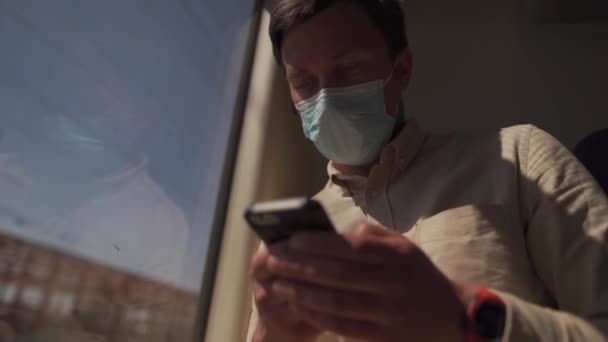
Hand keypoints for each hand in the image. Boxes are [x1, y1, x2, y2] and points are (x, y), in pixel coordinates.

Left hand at [264, 223, 469, 341]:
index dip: (317, 243)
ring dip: (302, 292)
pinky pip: (343, 325)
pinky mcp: (383, 334)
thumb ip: (371, 236)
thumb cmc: (417, 274)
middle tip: (273, 259)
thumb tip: (334, 232)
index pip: (349, 246)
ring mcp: (387, 311)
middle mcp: (391, 282)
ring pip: (336, 301)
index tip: (291, 239)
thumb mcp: (403, 246)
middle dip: (300, 266)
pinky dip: (317, 315)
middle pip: (336, 274)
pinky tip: (298, 306)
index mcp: (394, 255)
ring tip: (278, 283)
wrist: (450, 315)